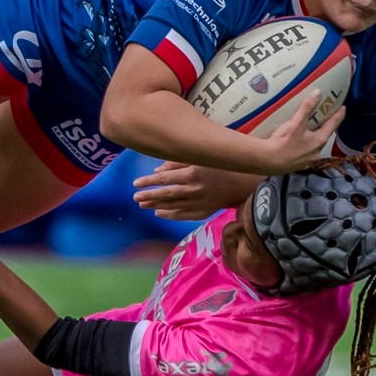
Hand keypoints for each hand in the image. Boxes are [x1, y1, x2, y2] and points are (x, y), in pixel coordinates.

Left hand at [132, 162, 258, 220]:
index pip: (164, 179)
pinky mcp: (203, 212)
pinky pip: (182, 216)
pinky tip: (158, 213)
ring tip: (142, 205)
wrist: (241, 184)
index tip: (135, 183)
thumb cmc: (219, 166)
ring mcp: (198, 203)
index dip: (148, 182)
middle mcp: (194, 190)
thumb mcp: (199, 159)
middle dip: (148, 196)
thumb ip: (177, 162)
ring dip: (155, 206)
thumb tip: (157, 171)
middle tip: (135, 197)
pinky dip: (169, 215)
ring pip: (171, 206)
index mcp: (192, 173)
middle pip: (165, 194)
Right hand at [256, 92, 344, 173]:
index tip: (343, 108)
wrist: (268, 161)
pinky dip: (305, 147)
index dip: (338, 115)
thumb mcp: (296, 122)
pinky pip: (306, 154)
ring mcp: (309, 161)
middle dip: (325, 127)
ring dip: (314, 138)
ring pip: (315, 146)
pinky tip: (298, 145)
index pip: (333, 125)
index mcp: (320, 140)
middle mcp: (317, 152)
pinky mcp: (299, 166)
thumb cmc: (284, 141)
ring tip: (310, 131)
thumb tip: (318, 92)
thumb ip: (307, 107)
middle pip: (324, 136)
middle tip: (325, 118)